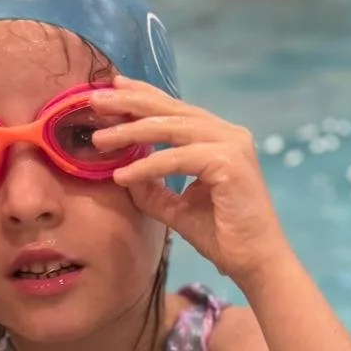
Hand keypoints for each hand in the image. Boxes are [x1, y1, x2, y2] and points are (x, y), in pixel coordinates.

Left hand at [90, 80, 290, 287]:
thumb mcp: (179, 209)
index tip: (112, 88)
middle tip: (94, 99)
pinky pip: (178, 159)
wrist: (256, 262)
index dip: (143, 97)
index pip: (176, 110)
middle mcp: (229, 134)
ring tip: (99, 138)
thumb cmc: (224, 236)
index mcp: (220, 139)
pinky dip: (148, 166)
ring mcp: (231, 146)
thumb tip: (122, 173)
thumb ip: (154, 189)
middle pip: (171, 110)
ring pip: (172, 128)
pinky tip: (123, 174)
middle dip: (130, 103)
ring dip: (131, 131)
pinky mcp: (229, 164)